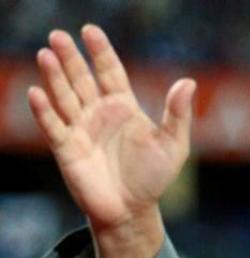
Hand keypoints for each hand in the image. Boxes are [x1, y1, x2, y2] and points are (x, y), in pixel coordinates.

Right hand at [27, 25, 195, 257]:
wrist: (133, 211)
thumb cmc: (154, 178)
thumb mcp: (173, 145)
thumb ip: (177, 114)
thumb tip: (189, 82)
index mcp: (123, 106)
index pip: (109, 71)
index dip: (100, 51)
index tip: (90, 31)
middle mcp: (98, 112)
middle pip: (82, 78)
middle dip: (71, 58)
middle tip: (59, 36)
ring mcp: (80, 129)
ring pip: (64, 96)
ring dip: (54, 77)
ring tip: (46, 55)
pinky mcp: (66, 148)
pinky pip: (52, 126)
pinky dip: (44, 110)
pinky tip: (37, 93)